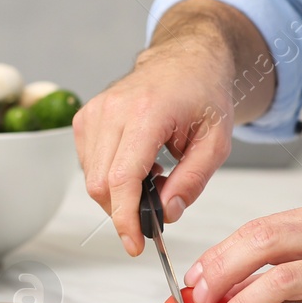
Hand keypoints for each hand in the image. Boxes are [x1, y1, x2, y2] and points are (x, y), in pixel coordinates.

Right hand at [75, 39, 237, 256]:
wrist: (185, 58)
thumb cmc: (203, 93)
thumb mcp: (216, 142)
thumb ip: (192, 181)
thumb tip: (166, 213)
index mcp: (146, 113)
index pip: (122, 179)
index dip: (125, 218)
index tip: (135, 244)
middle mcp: (112, 111)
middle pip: (101, 184)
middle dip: (124, 211)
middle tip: (155, 211)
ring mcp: (93, 112)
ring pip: (92, 178)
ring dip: (118, 194)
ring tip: (152, 178)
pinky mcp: (85, 117)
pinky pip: (88, 165)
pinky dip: (109, 177)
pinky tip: (136, 166)